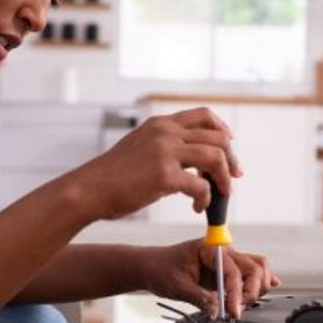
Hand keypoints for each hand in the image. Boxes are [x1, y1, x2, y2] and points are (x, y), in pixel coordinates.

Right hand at [69, 108, 242, 220]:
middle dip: (231, 159)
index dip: (223, 130)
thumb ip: (166, 149)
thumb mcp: (140, 149)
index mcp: (160, 124)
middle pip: (217, 137)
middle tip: (233, 178)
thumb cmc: (113, 177)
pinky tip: (198, 207)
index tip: (230, 147)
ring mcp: (165, 152)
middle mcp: (165, 132)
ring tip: (221, 194)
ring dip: (224, 179)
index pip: (204, 116)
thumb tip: (196, 165)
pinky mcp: (164, 175)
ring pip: (215, 158)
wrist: (89, 190)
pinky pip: (201, 185)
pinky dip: (205, 198)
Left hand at [137, 240, 280, 317]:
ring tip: (243, 306)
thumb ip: (200, 298)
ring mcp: (227, 261)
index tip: (233, 311)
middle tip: (239, 310)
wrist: (151, 267)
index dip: (236, 292)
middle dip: (253, 289)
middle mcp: (223, 252)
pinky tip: (267, 289)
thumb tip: (217, 312)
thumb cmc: (161, 269)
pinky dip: (259, 282)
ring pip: (257, 268)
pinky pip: (250, 274)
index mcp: (210, 248)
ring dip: (257, 287)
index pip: (233, 270)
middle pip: (254, 266)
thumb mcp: (177, 286)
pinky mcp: (227, 272)